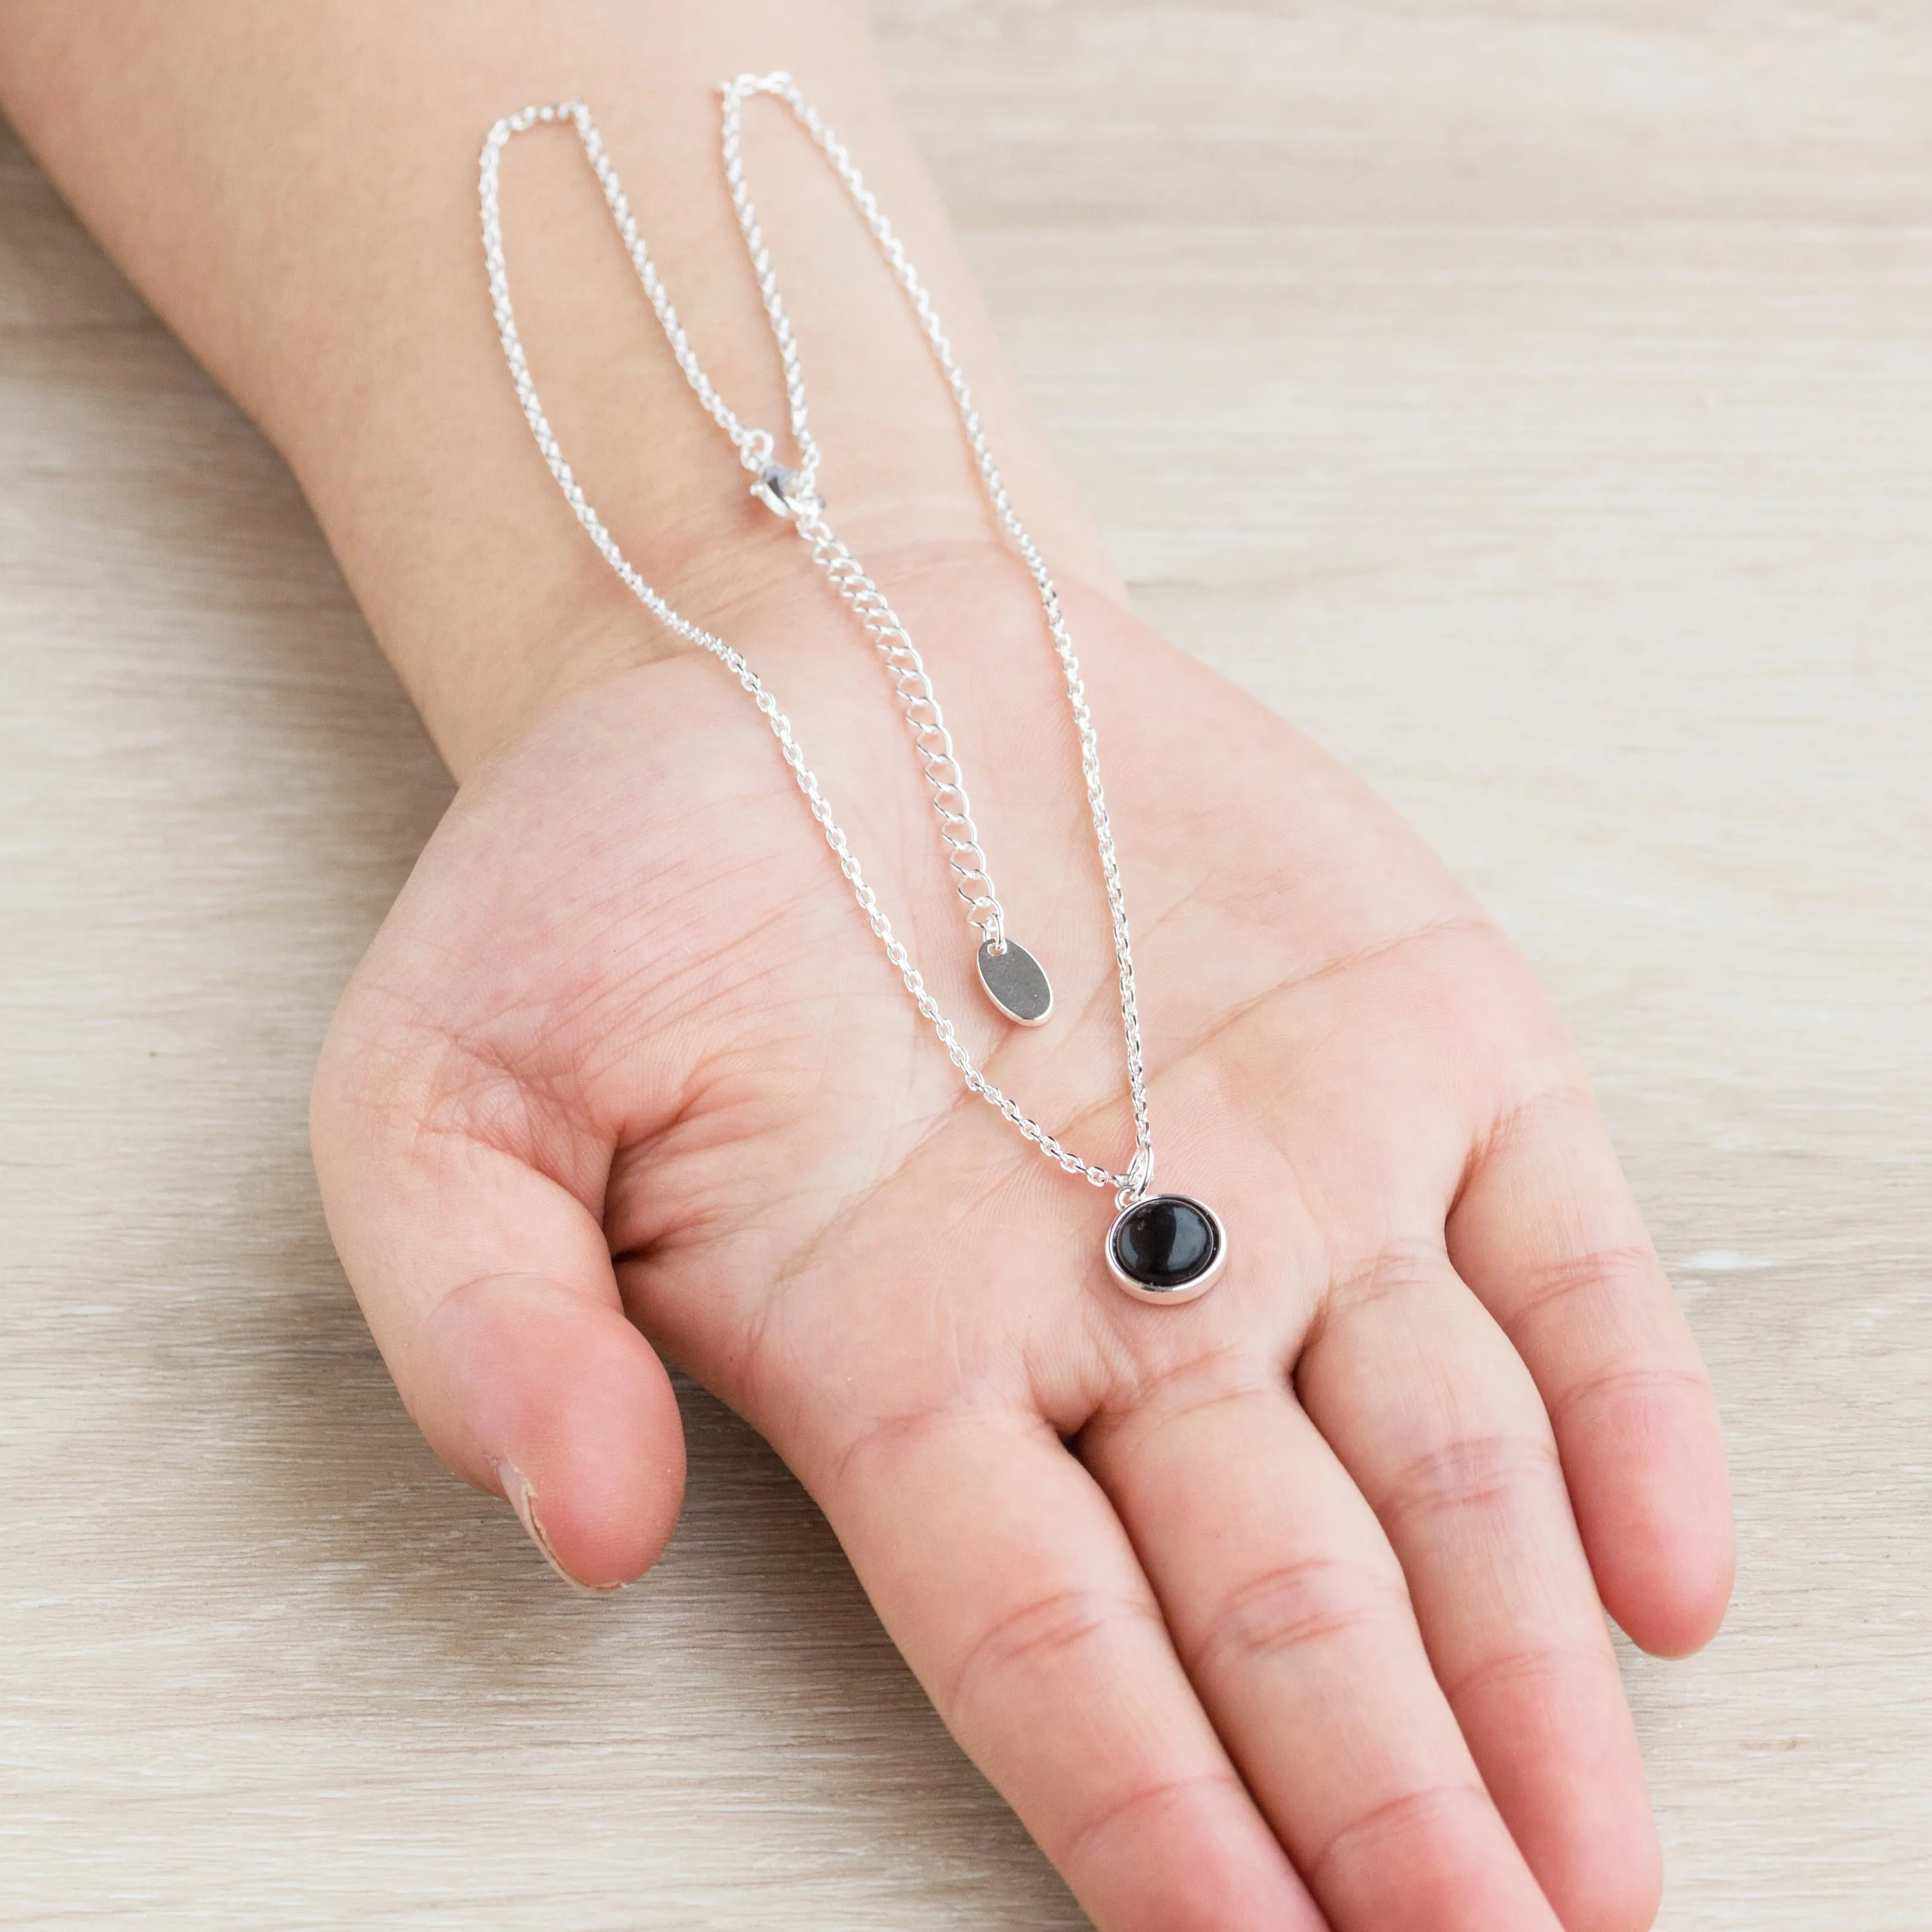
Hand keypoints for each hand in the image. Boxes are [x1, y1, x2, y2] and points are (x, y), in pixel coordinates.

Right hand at [312, 550, 1731, 1931]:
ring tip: (1592, 1866)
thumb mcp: (446, 1076)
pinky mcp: (1421, 1037)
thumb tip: (582, 1520)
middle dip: (1383, 1805)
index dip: (1142, 1807)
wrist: (813, 657)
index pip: (1041, 1639)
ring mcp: (1296, 1174)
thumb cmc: (617, 876)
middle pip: (1277, 1602)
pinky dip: (1626, 1403)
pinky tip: (1664, 1571)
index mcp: (901, 1351)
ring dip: (1526, 1667)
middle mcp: (1124, 1302)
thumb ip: (483, 1307)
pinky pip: (1560, 1255)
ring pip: (1445, 1470)